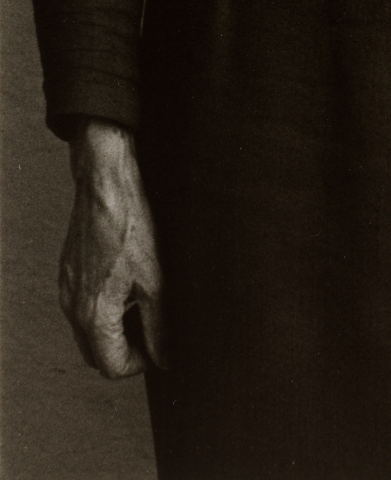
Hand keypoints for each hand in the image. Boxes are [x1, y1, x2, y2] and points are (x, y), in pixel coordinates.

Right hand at [60, 120, 166, 376]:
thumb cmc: (131, 223)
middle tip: (157, 330)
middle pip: (97, 353)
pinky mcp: (70, 270)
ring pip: (90, 330)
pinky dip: (107, 308)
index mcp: (91, 314)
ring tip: (148, 305)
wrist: (106, 182)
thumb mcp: (156, 279)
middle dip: (127, 350)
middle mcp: (72, 306)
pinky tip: (132, 284)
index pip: (111, 366)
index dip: (141, 363)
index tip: (163, 347)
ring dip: (118, 330)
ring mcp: (67, 287)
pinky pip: (84, 305)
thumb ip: (160, 324)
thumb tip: (166, 356)